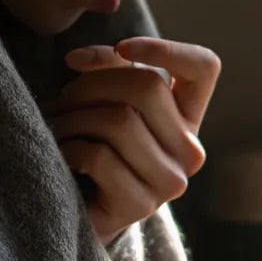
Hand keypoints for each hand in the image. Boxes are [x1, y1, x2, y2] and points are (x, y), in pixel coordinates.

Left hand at [46, 37, 219, 244]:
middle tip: (61, 103)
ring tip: (56, 129)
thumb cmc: (87, 146)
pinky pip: (99, 156)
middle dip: (91, 85)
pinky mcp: (141, 205)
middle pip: (149, 86)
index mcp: (187, 118)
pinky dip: (68, 149)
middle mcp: (189, 150)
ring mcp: (170, 181)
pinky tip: (62, 157)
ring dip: (72, 119)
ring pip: (120, 120)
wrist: (74, 212)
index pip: (204, 68)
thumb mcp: (106, 98)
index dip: (166, 48)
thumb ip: (108, 69)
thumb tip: (79, 60)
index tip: (123, 47)